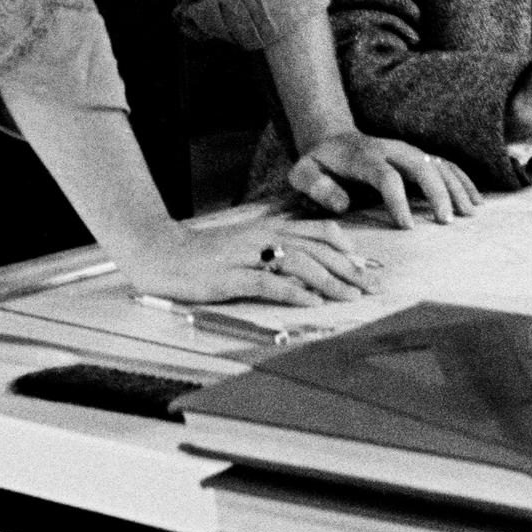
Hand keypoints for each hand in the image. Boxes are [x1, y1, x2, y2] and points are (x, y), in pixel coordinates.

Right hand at [117, 214, 378, 308]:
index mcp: (268, 229)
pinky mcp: (229, 277)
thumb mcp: (245, 247)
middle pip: (316, 250)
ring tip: (350, 297)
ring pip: (298, 264)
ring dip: (329, 281)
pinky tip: (311, 302)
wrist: (160, 253)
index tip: (367, 268)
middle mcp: (262, 238)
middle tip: (371, 288)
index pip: (319, 232)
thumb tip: (310, 270)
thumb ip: (275, 252)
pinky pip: (267, 283)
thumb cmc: (205, 255)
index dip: (347, 249)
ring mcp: (246, 256)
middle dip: (348, 269)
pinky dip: (292, 292)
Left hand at [288, 129, 480, 227]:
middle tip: (446, 221)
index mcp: (364, 156)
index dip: (398, 200)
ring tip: (468, 213)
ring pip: (438, 163)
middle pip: (420, 165)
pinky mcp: (417, 156)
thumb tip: (342, 204)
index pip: (387, 176)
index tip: (407, 227)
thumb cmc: (318, 164)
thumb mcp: (303, 173)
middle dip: (436, 192)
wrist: (332, 138)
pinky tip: (475, 199)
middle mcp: (391, 149)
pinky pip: (445, 164)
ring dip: (455, 187)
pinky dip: (462, 180)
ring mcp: (407, 151)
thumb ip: (316, 187)